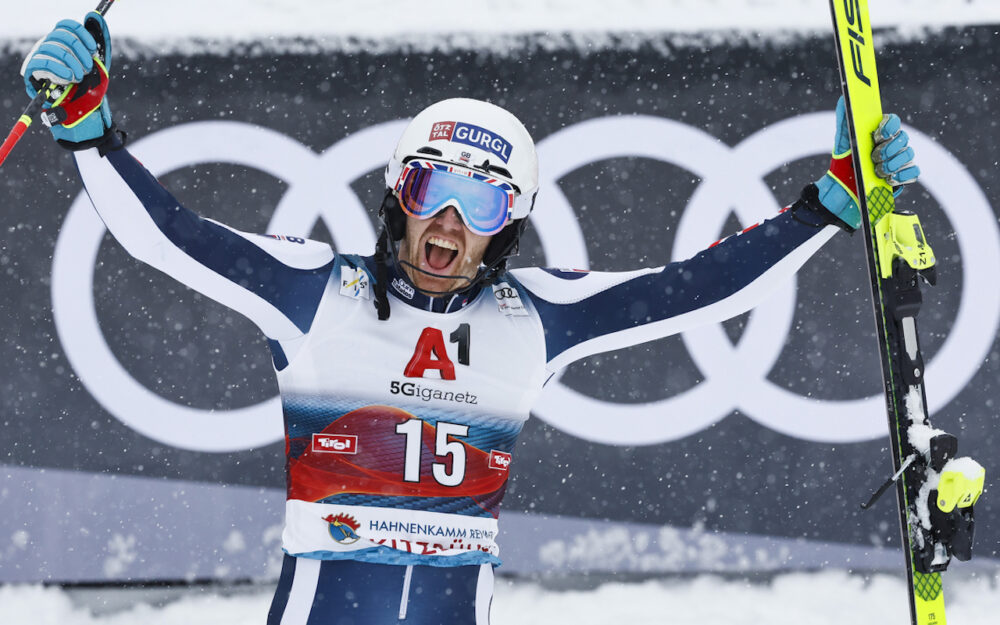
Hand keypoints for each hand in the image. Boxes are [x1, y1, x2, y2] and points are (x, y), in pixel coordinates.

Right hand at [20, 12, 112, 147]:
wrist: (79, 111)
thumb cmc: (87, 88)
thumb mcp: (97, 66)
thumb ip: (97, 43)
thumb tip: (95, 16)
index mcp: (62, 43)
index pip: (65, 26)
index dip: (80, 34)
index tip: (93, 49)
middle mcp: (49, 47)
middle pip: (60, 36)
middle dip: (79, 51)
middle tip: (88, 67)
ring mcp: (39, 58)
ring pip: (52, 48)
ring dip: (70, 62)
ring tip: (79, 75)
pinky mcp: (32, 72)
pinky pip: (42, 62)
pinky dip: (58, 69)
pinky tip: (68, 77)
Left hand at [815, 96, 920, 229]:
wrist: (842, 193)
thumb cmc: (843, 165)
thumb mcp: (842, 142)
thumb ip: (844, 120)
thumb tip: (844, 98)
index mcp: (880, 133)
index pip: (893, 121)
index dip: (889, 126)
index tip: (877, 135)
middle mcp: (892, 145)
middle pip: (903, 138)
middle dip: (888, 148)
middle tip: (873, 158)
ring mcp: (898, 161)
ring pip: (908, 154)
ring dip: (892, 163)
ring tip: (877, 172)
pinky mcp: (902, 178)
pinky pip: (913, 172)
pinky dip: (902, 176)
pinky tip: (888, 180)